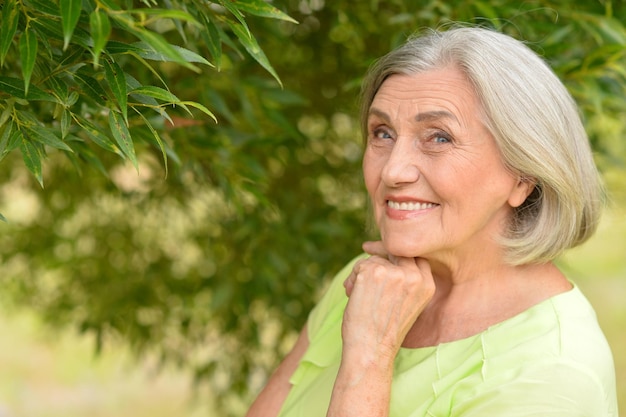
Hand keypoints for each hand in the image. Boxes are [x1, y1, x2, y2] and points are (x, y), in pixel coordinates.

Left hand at [341, 241, 434, 362]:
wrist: (371, 351)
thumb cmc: (384, 332)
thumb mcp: (407, 304)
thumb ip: (405, 281)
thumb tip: (383, 255)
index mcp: (427, 284)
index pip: (415, 257)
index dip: (397, 258)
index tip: (384, 263)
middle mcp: (414, 275)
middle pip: (395, 253)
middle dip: (378, 260)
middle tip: (365, 278)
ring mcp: (394, 272)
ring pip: (374, 259)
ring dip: (361, 274)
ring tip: (357, 295)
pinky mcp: (373, 271)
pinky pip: (360, 265)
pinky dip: (352, 279)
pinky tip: (352, 295)